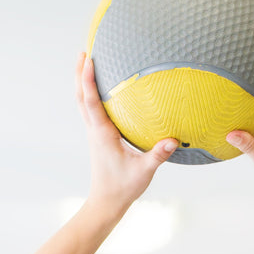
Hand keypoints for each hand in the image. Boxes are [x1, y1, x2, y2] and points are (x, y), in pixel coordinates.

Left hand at [76, 53, 176, 211]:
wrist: (106, 202)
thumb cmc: (123, 187)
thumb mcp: (144, 171)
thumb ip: (157, 155)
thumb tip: (173, 140)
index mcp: (102, 134)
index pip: (91, 102)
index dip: (89, 79)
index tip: (89, 59)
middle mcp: (94, 131)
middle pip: (80, 97)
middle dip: (80, 74)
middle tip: (84, 51)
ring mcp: (94, 134)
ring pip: (82, 103)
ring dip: (82, 83)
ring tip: (87, 63)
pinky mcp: (98, 138)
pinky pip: (90, 111)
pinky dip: (90, 95)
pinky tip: (100, 90)